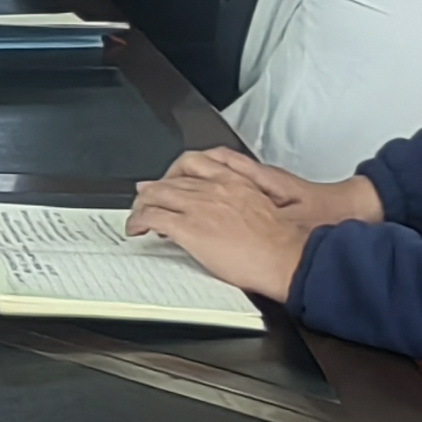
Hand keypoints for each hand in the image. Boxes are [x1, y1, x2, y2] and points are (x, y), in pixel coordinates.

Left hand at [125, 153, 380, 303]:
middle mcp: (214, 189)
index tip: (169, 183)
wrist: (286, 257)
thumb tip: (231, 214)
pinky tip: (135, 229)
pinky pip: (153, 217)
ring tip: (136, 216)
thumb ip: (242, 202)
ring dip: (141, 205)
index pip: (194, 165)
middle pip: (171, 179)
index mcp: (234, 182)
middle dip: (154, 190)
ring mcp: (199, 207)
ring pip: (156, 194)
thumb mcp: (262, 208)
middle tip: (145, 199)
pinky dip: (138, 221)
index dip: (175, 175)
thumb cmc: (281, 242)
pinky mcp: (189, 228)